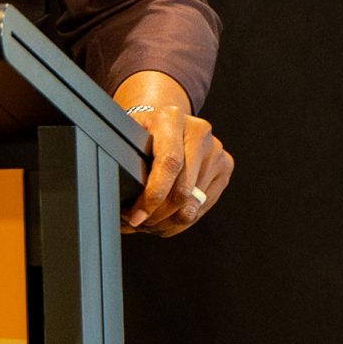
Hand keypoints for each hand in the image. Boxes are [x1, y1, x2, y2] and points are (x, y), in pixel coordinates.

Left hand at [113, 70, 231, 235]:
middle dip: (156, 215)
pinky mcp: (224, 168)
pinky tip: (163, 220)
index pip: (169, 164)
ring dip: (166, 222)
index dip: (153, 196)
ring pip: (193, 205)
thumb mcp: (127, 135)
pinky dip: (180, 221)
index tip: (135, 217)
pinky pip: (203, 207)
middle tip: (135, 224)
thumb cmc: (142, 131)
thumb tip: (118, 201)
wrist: (167, 120)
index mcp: (171, 119)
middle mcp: (199, 132)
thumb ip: (124, 159)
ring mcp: (216, 151)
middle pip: (183, 190)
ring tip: (146, 223)